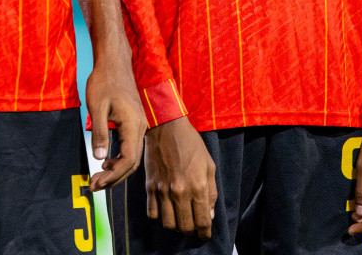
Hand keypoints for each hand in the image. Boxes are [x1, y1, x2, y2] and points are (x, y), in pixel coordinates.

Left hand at [85, 57, 145, 189]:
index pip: (128, 160)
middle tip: (93, 186)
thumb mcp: (97, 107)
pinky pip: (130, 147)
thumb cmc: (104, 82)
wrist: (114, 63)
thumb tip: (99, 158)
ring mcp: (139, 125)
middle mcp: (140, 127)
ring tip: (98, 178)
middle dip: (113, 178)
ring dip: (116, 170)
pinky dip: (119, 159)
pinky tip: (106, 162)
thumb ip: (100, 133)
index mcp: (133, 125)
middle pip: (131, 163)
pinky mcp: (135, 123)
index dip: (112, 176)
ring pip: (132, 156)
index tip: (96, 183)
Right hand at [144, 116, 217, 237]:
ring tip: (180, 219)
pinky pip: (152, 213)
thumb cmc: (191, 144)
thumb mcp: (209, 165)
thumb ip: (211, 192)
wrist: (166, 128)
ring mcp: (162, 191)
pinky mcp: (149, 187)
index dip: (205, 232)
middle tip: (194, 228)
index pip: (202, 221)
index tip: (205, 234)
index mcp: (198, 186)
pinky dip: (160, 216)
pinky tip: (166, 210)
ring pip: (168, 224)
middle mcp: (180, 192)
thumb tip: (209, 214)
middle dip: (192, 231)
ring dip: (176, 225)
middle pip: (185, 227)